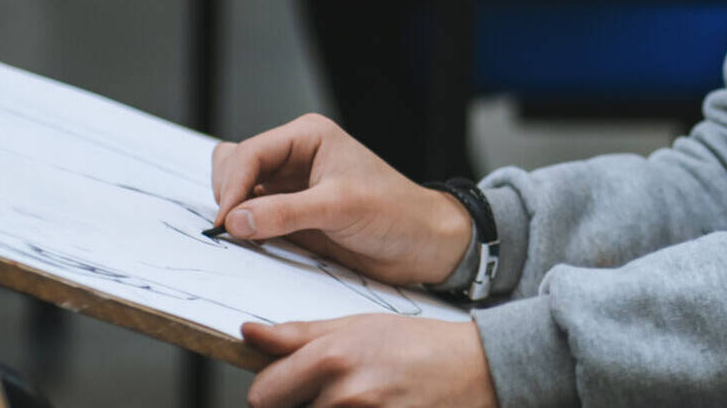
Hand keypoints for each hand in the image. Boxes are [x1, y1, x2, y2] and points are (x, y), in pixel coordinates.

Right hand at [211, 113, 472, 285]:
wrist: (422, 243)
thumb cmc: (395, 213)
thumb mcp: (339, 208)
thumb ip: (285, 213)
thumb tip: (235, 220)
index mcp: (308, 137)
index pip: (249, 154)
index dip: (232, 187)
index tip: (225, 223)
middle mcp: (295, 157)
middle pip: (234, 165)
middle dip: (229, 195)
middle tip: (233, 231)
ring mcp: (291, 186)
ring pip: (239, 190)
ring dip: (234, 212)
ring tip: (244, 237)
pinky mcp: (292, 214)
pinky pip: (253, 216)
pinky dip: (245, 228)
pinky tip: (253, 243)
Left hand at [244, 315, 496, 407]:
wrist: (476, 369)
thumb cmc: (419, 345)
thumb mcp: (358, 326)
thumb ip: (299, 335)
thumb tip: (249, 334)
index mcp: (333, 358)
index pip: (262, 394)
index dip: (273, 391)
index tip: (289, 387)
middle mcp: (345, 395)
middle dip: (301, 406)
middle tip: (334, 392)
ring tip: (362, 399)